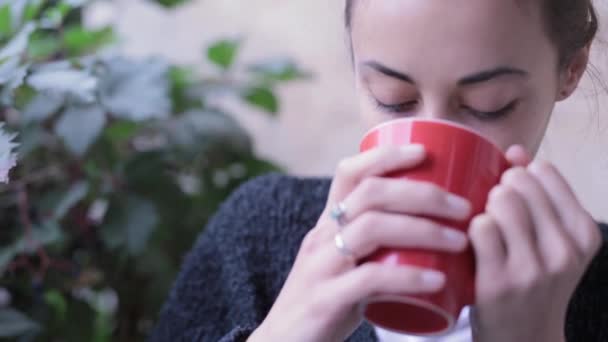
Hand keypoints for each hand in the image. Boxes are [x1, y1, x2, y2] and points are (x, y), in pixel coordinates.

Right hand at [249, 145, 471, 341]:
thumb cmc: (326, 299)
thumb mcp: (344, 262)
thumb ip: (376, 245)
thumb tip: (429, 230)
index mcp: (328, 224)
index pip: (349, 173)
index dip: (385, 156)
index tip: (424, 152)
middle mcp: (322, 237)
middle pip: (370, 194)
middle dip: (422, 193)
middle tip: (463, 207)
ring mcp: (321, 267)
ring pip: (371, 228)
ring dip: (423, 229)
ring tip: (459, 240)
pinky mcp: (325, 299)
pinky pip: (369, 280)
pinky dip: (408, 276)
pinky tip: (438, 280)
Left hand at [469, 146, 601, 341]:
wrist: (524, 339)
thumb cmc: (532, 281)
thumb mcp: (550, 240)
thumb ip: (537, 194)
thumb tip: (515, 150)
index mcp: (583, 233)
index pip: (543, 171)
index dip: (517, 174)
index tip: (508, 190)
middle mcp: (564, 249)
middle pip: (517, 183)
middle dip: (497, 189)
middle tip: (491, 211)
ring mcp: (534, 267)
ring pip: (500, 200)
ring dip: (483, 207)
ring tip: (483, 226)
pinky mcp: (500, 280)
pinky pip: (480, 226)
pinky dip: (470, 228)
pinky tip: (471, 242)